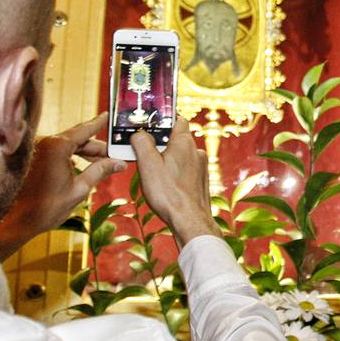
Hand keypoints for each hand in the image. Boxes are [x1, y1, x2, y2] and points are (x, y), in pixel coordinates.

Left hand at [0, 113, 124, 259]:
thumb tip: (118, 163)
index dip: (99, 123)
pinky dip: (69, 157)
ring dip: (83, 153)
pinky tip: (80, 167)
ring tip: (100, 164)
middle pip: (76, 138)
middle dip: (95, 147)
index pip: (84, 129)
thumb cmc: (45, 208)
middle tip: (113, 154)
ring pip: (66, 146)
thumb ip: (100, 171)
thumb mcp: (79, 189)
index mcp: (57, 146)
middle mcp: (44, 143)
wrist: (16, 222)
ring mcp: (36, 150)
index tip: (108, 116)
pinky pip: (55, 152)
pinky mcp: (31, 159)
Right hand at [131, 117, 216, 247]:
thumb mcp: (147, 164)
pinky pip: (185, 170)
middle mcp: (196, 152)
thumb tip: (138, 133)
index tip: (149, 125)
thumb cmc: (169, 193)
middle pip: (176, 139)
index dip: (163, 120)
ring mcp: (201, 167)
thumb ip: (142, 143)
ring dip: (167, 160)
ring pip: (180, 156)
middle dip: (161, 144)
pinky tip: (165, 185)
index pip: (177, 119)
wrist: (190, 221)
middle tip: (144, 154)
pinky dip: (174, 173)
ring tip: (153, 173)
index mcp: (184, 142)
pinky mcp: (201, 181)